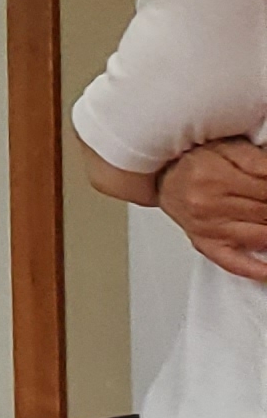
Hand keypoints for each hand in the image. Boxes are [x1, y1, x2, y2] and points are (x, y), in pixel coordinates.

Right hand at [160, 143, 266, 283]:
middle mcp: (208, 203)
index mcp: (215, 175)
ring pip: (261, 235)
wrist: (161, 177)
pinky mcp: (206, 244)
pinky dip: (257, 269)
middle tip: (266, 203)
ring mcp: (208, 227)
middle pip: (266, 210)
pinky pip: (234, 262)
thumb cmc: (196, 162)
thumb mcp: (227, 148)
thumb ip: (256, 160)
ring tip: (266, 218)